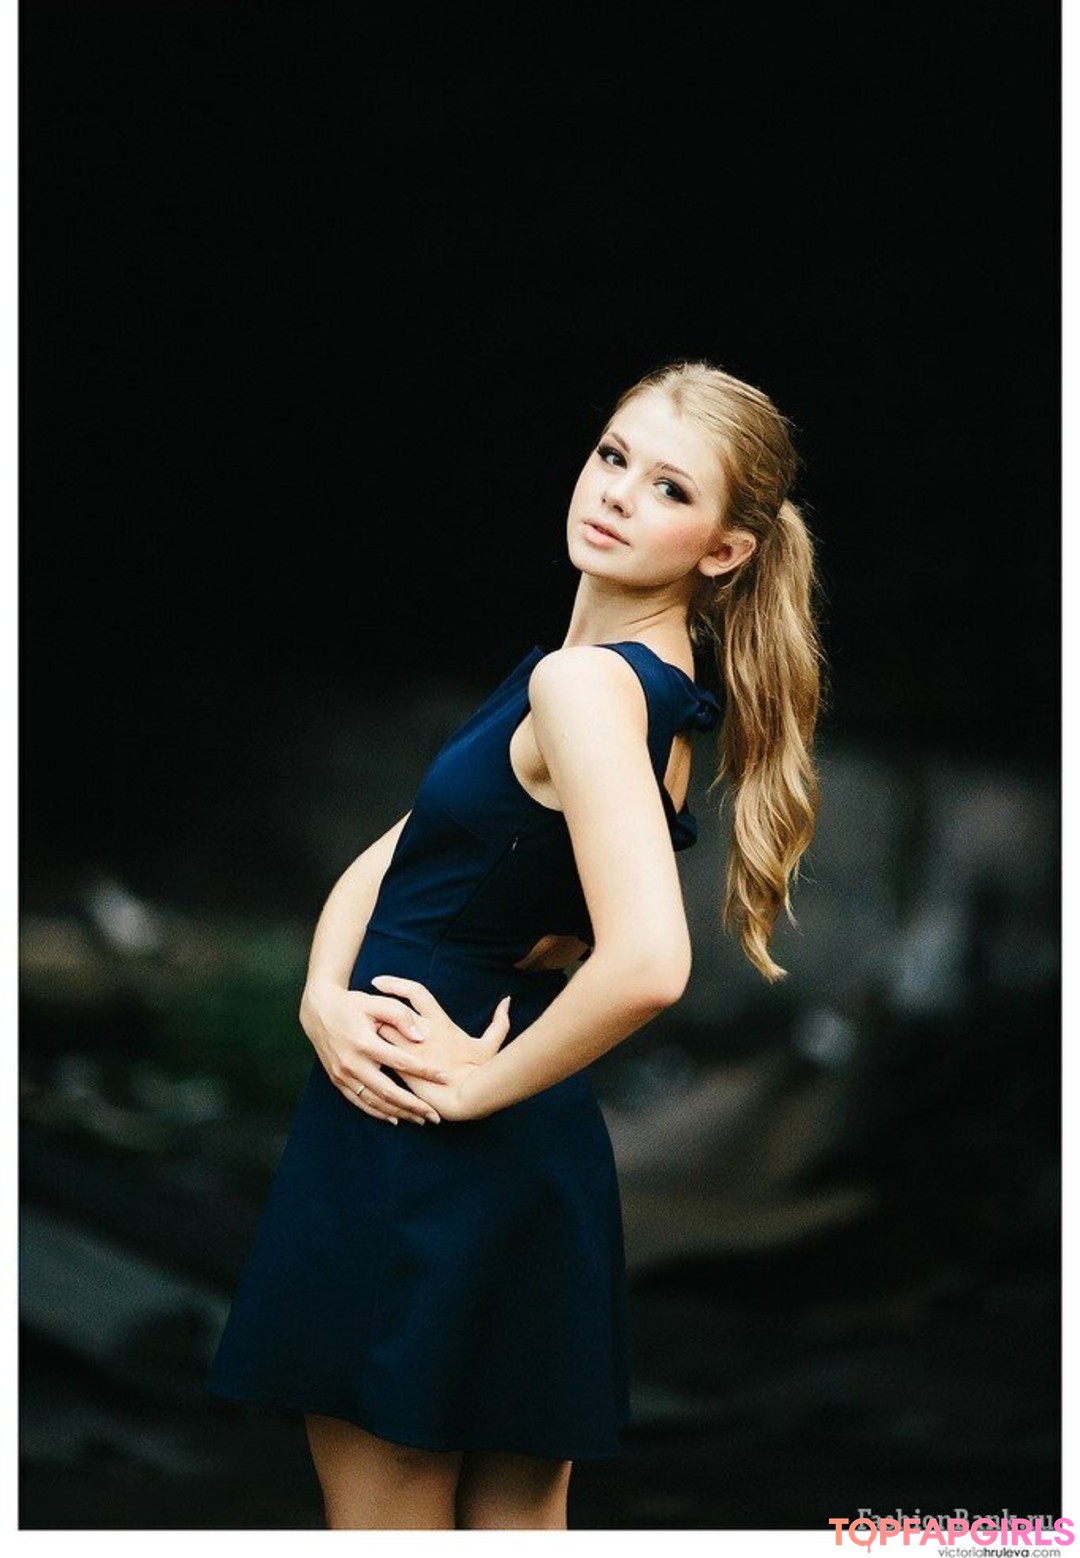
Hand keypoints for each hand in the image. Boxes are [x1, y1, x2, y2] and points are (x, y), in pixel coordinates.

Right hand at [299, 977, 451, 1125]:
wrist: (319, 1010)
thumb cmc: (352, 1004)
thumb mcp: (376, 1002)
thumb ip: (401, 1016)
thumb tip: (420, 1037)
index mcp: (365, 1043)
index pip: (401, 1062)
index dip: (425, 1071)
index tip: (445, 1078)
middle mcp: (352, 1063)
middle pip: (388, 1091)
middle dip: (414, 1105)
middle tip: (435, 1115)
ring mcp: (343, 1074)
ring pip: (374, 1101)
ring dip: (398, 1113)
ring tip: (420, 1120)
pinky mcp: (337, 1080)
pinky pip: (359, 1102)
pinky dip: (377, 1112)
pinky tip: (394, 1118)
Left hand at [369, 974, 511, 1121]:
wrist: (467, 1097)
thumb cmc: (479, 1070)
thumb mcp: (490, 1045)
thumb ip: (499, 1022)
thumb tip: (507, 1001)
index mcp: (439, 1022)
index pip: (415, 992)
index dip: (395, 984)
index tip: (377, 981)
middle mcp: (420, 1032)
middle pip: (389, 1010)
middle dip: (375, 1008)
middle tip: (360, 1004)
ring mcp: (408, 1050)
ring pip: (380, 1031)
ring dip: (370, 1030)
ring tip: (358, 1030)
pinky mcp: (400, 1069)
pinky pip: (378, 1056)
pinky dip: (370, 1053)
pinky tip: (361, 1055)